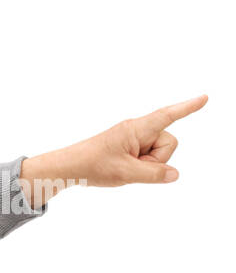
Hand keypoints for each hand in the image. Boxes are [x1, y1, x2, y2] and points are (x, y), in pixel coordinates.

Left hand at [20, 95, 207, 205]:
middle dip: (157, 159)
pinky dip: (140, 166)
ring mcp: (134, 138)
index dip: (187, 108)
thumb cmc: (92, 166)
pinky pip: (147, 157)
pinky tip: (123, 168)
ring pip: (159, 153)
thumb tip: (174, 174)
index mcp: (137, 128)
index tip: (205, 98)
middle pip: (168, 143)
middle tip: (130, 166)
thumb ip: (153, 174)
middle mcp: (138, 129)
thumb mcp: (125, 173)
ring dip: (146, 165)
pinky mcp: (130, 147)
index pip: (167, 115)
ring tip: (123, 168)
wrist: (68, 168)